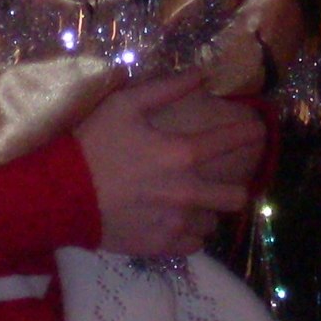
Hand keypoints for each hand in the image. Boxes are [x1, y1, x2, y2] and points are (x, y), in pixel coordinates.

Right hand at [74, 70, 260, 255]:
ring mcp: (175, 223)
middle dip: (236, 187)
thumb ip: (167, 88)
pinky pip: (194, 245)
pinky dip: (189, 234)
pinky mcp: (160, 246)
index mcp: (181, 153)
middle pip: (236, 197)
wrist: (62, 193)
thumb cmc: (93, 144)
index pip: (230, 142)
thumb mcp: (124, 104)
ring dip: (207, 212)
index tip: (258, 131)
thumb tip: (202, 75)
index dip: (250, 134)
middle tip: (223, 182)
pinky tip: (177, 223)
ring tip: (192, 204)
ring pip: (214, 223)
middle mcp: (187, 191)